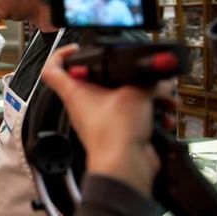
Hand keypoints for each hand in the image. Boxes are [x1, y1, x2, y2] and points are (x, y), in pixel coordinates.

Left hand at [41, 44, 159, 195]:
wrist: (126, 166)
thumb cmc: (115, 134)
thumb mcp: (134, 93)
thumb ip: (146, 79)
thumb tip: (157, 75)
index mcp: (75, 92)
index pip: (53, 70)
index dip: (60, 54)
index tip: (76, 49)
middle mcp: (84, 105)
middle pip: (99, 80)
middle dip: (126, 76)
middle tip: (141, 74)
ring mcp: (100, 118)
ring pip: (122, 97)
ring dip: (145, 96)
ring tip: (162, 97)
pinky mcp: (117, 130)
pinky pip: (133, 114)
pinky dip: (149, 112)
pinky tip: (163, 114)